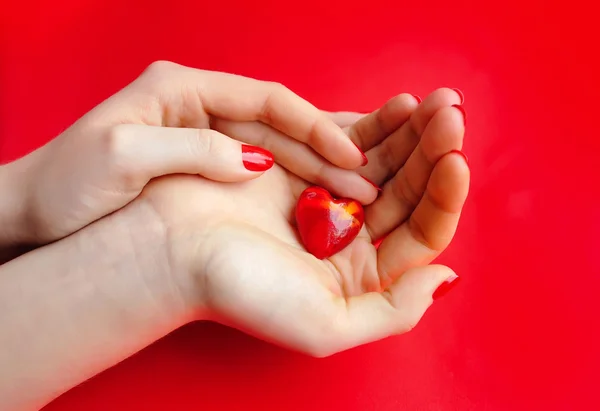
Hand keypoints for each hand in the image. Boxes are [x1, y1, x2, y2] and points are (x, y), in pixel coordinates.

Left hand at [2, 61, 376, 247]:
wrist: (37, 215)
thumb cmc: (69, 184)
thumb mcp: (123, 157)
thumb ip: (192, 150)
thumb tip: (253, 162)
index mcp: (184, 89)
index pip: (267, 100)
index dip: (313, 127)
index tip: (350, 157)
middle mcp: (201, 106)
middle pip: (279, 123)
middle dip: (326, 151)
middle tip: (368, 182)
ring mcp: (205, 135)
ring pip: (277, 146)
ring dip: (318, 168)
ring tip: (360, 190)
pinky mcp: (205, 164)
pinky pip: (261, 167)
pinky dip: (294, 181)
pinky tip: (323, 195)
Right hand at [133, 87, 467, 355]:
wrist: (172, 250)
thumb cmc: (242, 292)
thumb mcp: (324, 327)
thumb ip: (391, 313)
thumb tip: (442, 277)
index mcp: (363, 274)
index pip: (422, 233)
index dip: (445, 197)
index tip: (454, 161)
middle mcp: (352, 236)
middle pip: (409, 191)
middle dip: (434, 152)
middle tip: (451, 116)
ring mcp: (330, 197)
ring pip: (386, 162)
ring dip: (414, 133)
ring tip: (438, 103)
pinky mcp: (305, 167)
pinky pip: (350, 142)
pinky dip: (376, 124)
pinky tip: (401, 105)